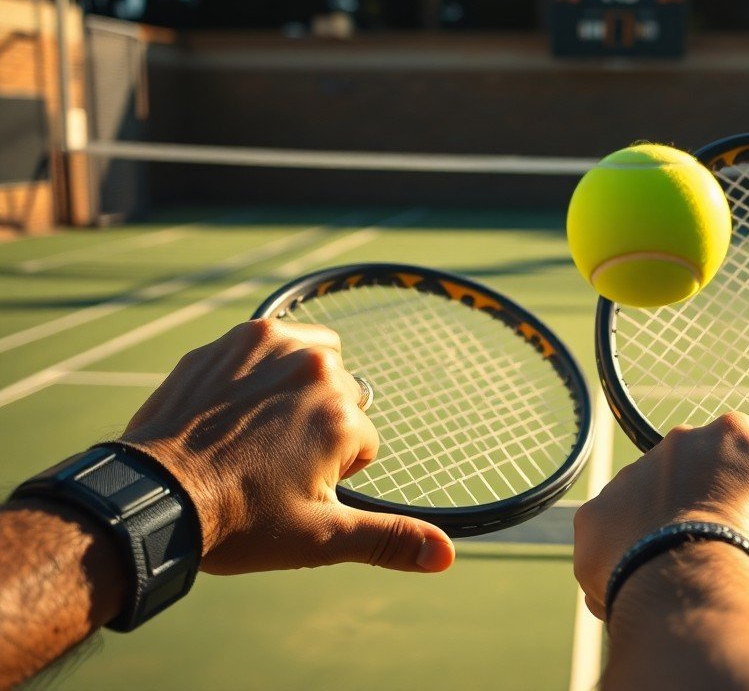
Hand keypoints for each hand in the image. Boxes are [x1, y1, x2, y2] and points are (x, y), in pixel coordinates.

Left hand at [119, 319, 454, 574]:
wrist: (153, 497)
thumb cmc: (239, 521)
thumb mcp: (322, 538)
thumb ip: (390, 540)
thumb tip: (446, 556)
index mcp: (342, 416)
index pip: (364, 441)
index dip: (333, 471)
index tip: (292, 488)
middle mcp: (315, 368)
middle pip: (343, 398)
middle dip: (319, 427)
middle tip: (273, 464)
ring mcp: (270, 347)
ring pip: (315, 360)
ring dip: (301, 387)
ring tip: (260, 431)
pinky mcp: (233, 341)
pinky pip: (272, 344)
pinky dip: (263, 369)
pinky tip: (235, 407)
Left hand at [573, 412, 748, 617]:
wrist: (693, 572)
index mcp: (728, 432)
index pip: (738, 446)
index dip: (742, 480)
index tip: (745, 509)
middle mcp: (673, 443)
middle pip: (686, 471)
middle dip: (695, 499)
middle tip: (709, 539)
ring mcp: (628, 476)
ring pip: (644, 502)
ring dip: (656, 526)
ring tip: (674, 566)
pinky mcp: (594, 514)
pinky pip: (608, 536)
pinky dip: (621, 557)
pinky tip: (642, 582)